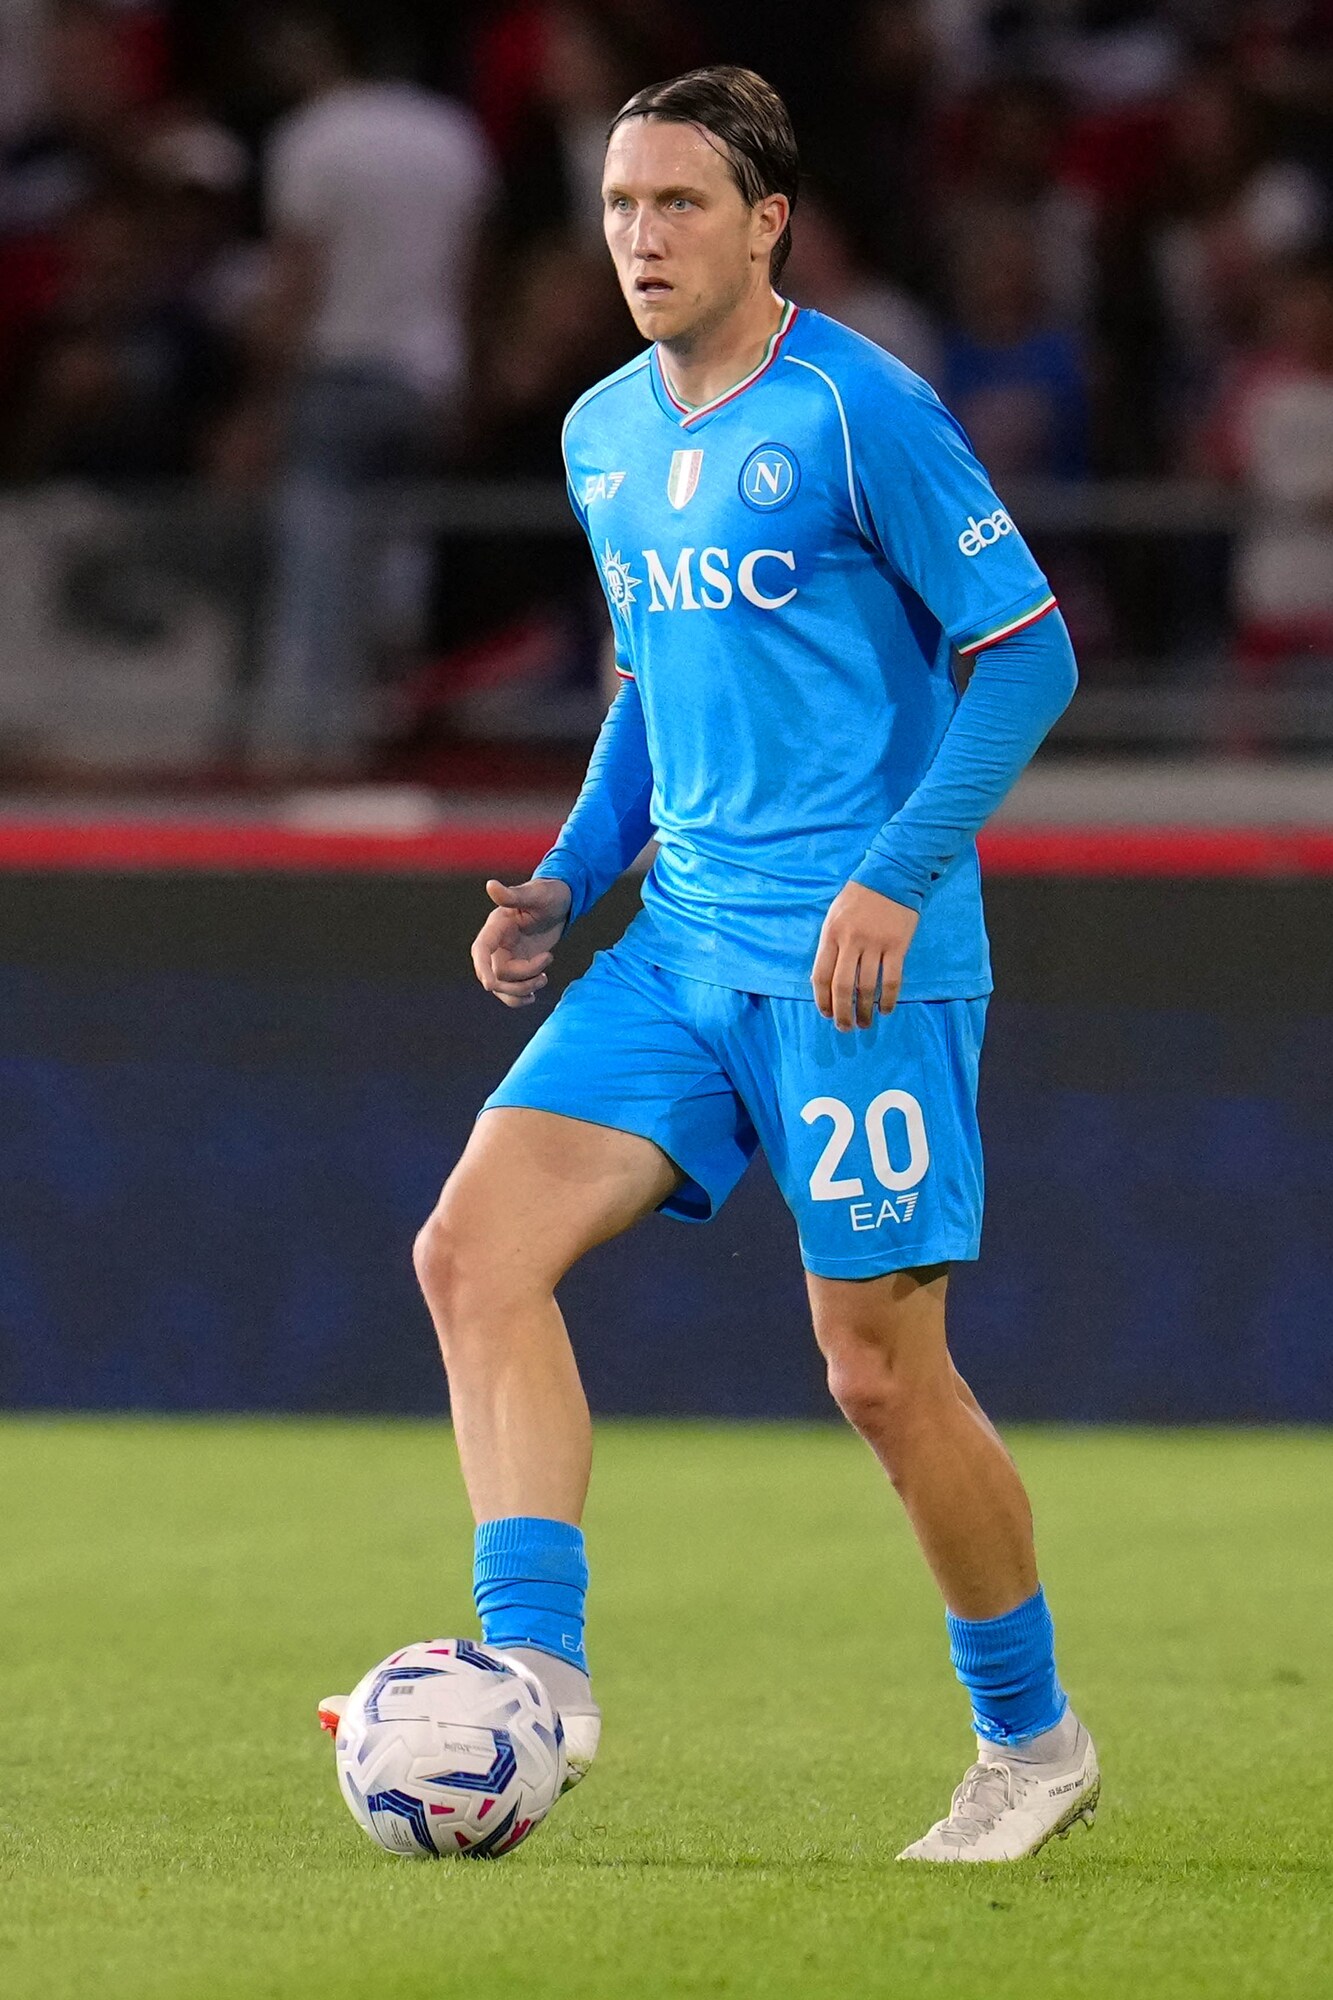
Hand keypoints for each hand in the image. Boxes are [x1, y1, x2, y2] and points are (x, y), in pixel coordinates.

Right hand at [471, 876, 570, 1007]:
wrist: (561, 904)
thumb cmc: (549, 894)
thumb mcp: (536, 895)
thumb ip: (513, 895)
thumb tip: (491, 885)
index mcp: (496, 927)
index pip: (481, 950)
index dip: (483, 968)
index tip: (491, 984)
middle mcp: (497, 945)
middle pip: (495, 975)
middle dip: (519, 980)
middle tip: (546, 964)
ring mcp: (506, 958)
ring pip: (503, 987)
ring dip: (523, 990)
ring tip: (544, 979)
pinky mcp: (518, 967)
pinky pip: (511, 991)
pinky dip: (520, 997)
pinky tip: (534, 995)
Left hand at [811, 881, 919, 1028]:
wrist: (891, 875)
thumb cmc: (858, 898)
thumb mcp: (834, 916)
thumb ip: (829, 945)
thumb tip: (821, 980)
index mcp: (831, 934)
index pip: (821, 975)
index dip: (822, 1000)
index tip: (826, 1014)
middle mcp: (851, 941)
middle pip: (842, 987)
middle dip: (842, 1013)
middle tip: (845, 1028)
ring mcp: (875, 944)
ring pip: (867, 988)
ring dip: (865, 1011)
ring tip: (865, 1023)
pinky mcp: (897, 946)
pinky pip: (892, 980)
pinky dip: (889, 999)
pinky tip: (886, 1009)